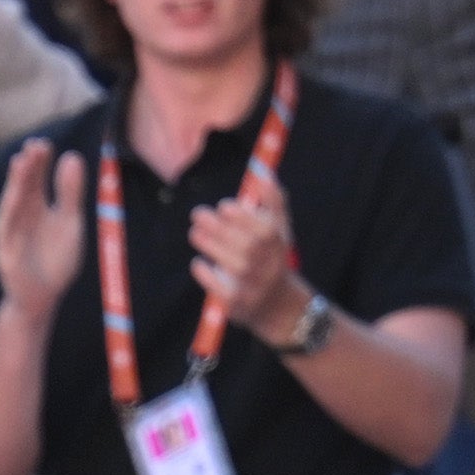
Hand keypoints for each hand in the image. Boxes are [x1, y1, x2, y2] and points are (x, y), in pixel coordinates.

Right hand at [0, 137, 87, 320]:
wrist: (43, 296)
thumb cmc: (56, 259)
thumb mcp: (71, 222)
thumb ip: (71, 192)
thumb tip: (71, 156)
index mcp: (37, 206)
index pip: (36, 178)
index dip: (40, 162)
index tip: (44, 144)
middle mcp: (21, 216)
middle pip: (23, 187)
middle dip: (28, 167)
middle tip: (35, 146)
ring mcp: (11, 233)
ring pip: (12, 204)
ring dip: (16, 184)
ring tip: (22, 163)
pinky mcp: (6, 252)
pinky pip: (6, 230)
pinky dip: (9, 213)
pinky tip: (14, 197)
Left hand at [190, 190, 307, 342]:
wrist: (277, 304)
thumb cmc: (273, 256)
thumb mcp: (280, 228)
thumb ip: (273, 199)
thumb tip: (260, 170)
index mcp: (279, 244)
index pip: (263, 229)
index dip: (243, 216)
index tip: (223, 206)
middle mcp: (269, 265)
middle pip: (245, 245)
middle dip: (219, 227)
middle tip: (198, 214)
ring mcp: (254, 285)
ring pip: (232, 264)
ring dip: (210, 245)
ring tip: (194, 232)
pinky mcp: (238, 303)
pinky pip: (220, 288)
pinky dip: (207, 274)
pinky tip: (198, 262)